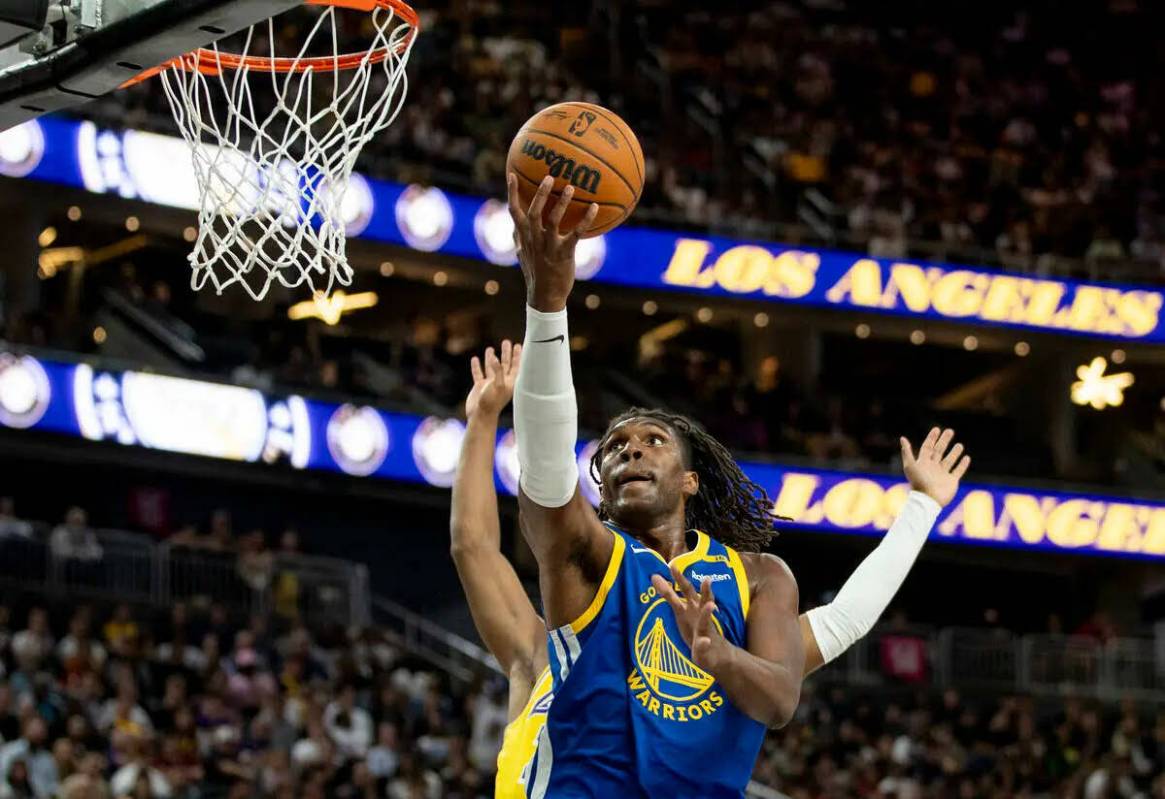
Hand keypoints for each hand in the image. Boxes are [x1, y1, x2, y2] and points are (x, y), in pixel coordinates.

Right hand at [465, 341, 521, 419]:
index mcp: (509, 382)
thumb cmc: (492, 402)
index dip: (517, 355)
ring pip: (491, 367)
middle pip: (505, 364)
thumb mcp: (498, 385)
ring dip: (491, 358)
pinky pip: (478, 373)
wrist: (480, 416)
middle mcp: (500, 381)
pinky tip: (475, 359)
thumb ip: (498, 371)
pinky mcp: (479, 386)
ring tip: (490, 348)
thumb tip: (494, 358)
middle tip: (506, 342)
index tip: (518, 345)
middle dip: (506, 353)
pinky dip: (477, 366)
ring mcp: (490, 384)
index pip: (515, 365)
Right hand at [507, 173, 598, 311]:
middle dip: (540, 194)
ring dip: (561, 203)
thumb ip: (518, 239)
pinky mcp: (564, 254)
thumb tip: (514, 227)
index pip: (514, 212)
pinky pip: (576, 234)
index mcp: (524, 238)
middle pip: (533, 213)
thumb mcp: (522, 255)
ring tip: (571, 188)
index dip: (512, 193)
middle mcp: (534, 240)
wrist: (545, 296)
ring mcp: (548, 247)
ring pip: (553, 221)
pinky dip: (586, 220)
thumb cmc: (535, 274)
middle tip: (549, 177)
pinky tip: (595, 207)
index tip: (512, 174)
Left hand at [651, 565, 730, 673]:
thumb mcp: (680, 610)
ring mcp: (704, 630)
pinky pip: (704, 645)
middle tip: (706, 579)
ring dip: (708, 613)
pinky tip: (705, 641)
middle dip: (704, 591)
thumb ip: (668, 594)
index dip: (679, 578)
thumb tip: (654, 576)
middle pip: (700, 601)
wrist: (715, 652)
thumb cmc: (695, 627)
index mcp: (693, 605)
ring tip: (711, 606)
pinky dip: (704, 643)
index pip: (686, 588)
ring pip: (706, 620)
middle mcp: (700, 614)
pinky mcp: (704, 647)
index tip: (672, 565)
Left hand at [900, 427, 970, 506]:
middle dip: (944, 441)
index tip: (937, 429)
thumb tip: (902, 438)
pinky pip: (958, 471)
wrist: (928, 500)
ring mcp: (942, 474)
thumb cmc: (918, 482)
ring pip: (949, 460)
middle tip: (950, 431)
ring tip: (959, 445)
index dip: (931, 438)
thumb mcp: (910, 466)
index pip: (927, 447)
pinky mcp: (951, 481)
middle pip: (939, 451)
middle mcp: (933, 467)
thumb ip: (907, 452)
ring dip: (954, 452)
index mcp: (923, 463)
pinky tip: (966, 457)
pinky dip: (962, 464)